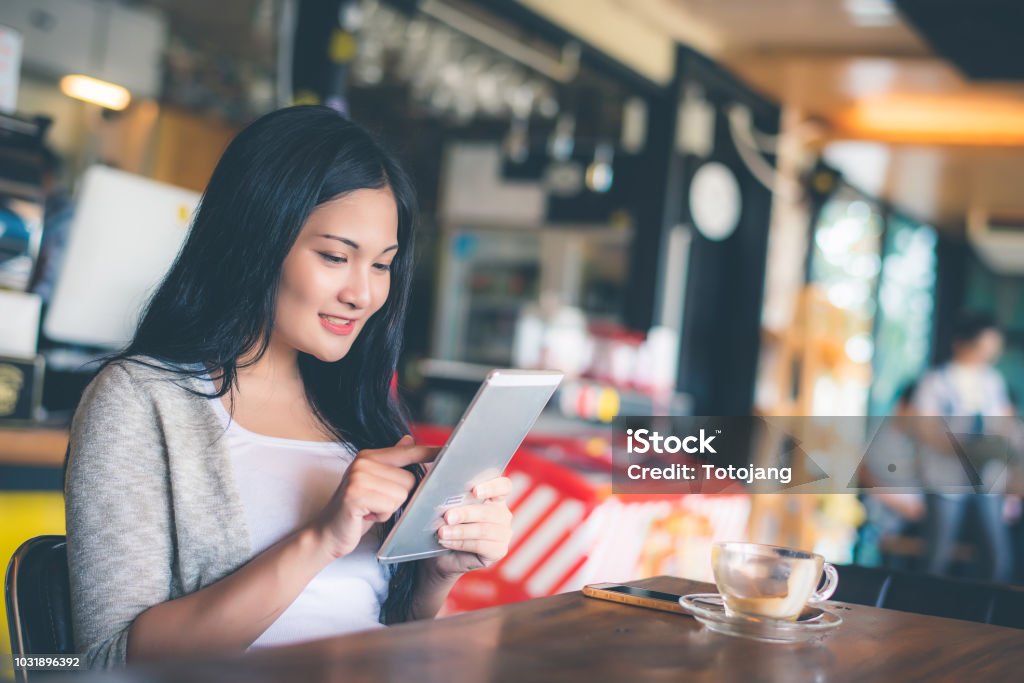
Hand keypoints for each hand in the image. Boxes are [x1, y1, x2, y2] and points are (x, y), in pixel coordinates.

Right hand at [313, 435, 438, 558]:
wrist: (328, 533)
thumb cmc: (356, 510)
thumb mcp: (376, 484)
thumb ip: (392, 463)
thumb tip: (408, 440)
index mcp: (370, 456)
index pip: (408, 451)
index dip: (429, 453)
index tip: (447, 450)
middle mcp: (363, 462)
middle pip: (410, 479)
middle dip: (399, 498)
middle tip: (376, 503)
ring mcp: (358, 477)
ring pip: (402, 494)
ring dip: (389, 509)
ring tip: (371, 510)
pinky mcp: (355, 495)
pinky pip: (390, 505)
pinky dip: (382, 516)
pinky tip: (367, 516)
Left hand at [427, 476, 513, 578]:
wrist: (445, 556)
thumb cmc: (448, 526)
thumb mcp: (449, 509)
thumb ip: (450, 497)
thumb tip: (439, 489)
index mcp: (494, 497)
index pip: (503, 486)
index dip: (492, 487)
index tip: (475, 491)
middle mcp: (502, 514)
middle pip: (489, 511)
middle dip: (466, 513)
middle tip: (448, 516)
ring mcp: (503, 533)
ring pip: (483, 529)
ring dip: (460, 531)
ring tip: (442, 532)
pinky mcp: (499, 550)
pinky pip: (480, 545)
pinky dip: (460, 543)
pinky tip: (445, 541)